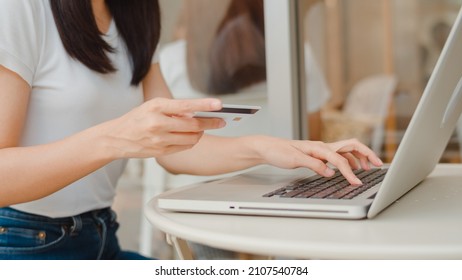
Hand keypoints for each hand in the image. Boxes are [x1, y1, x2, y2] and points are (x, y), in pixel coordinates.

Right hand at [100, 97, 225, 158]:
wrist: (116, 138)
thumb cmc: (137, 119)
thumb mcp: (152, 106)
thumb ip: (173, 109)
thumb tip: (196, 112)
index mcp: (156, 108)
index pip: (185, 105)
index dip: (204, 105)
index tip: (219, 104)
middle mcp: (158, 124)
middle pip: (193, 125)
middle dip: (210, 123)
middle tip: (221, 121)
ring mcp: (160, 140)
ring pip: (191, 138)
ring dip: (201, 133)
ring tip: (203, 128)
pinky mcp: (161, 152)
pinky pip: (184, 147)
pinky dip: (191, 141)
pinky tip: (192, 136)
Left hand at [256, 137, 382, 184]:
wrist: (266, 147)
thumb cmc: (278, 151)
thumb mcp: (294, 160)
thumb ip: (313, 165)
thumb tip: (330, 172)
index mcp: (318, 147)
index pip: (340, 159)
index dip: (350, 172)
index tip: (357, 183)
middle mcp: (322, 146)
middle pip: (351, 146)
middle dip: (366, 154)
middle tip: (378, 164)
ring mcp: (320, 149)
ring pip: (346, 150)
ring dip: (358, 158)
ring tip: (367, 168)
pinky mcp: (316, 154)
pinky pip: (337, 155)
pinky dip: (347, 160)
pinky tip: (348, 168)